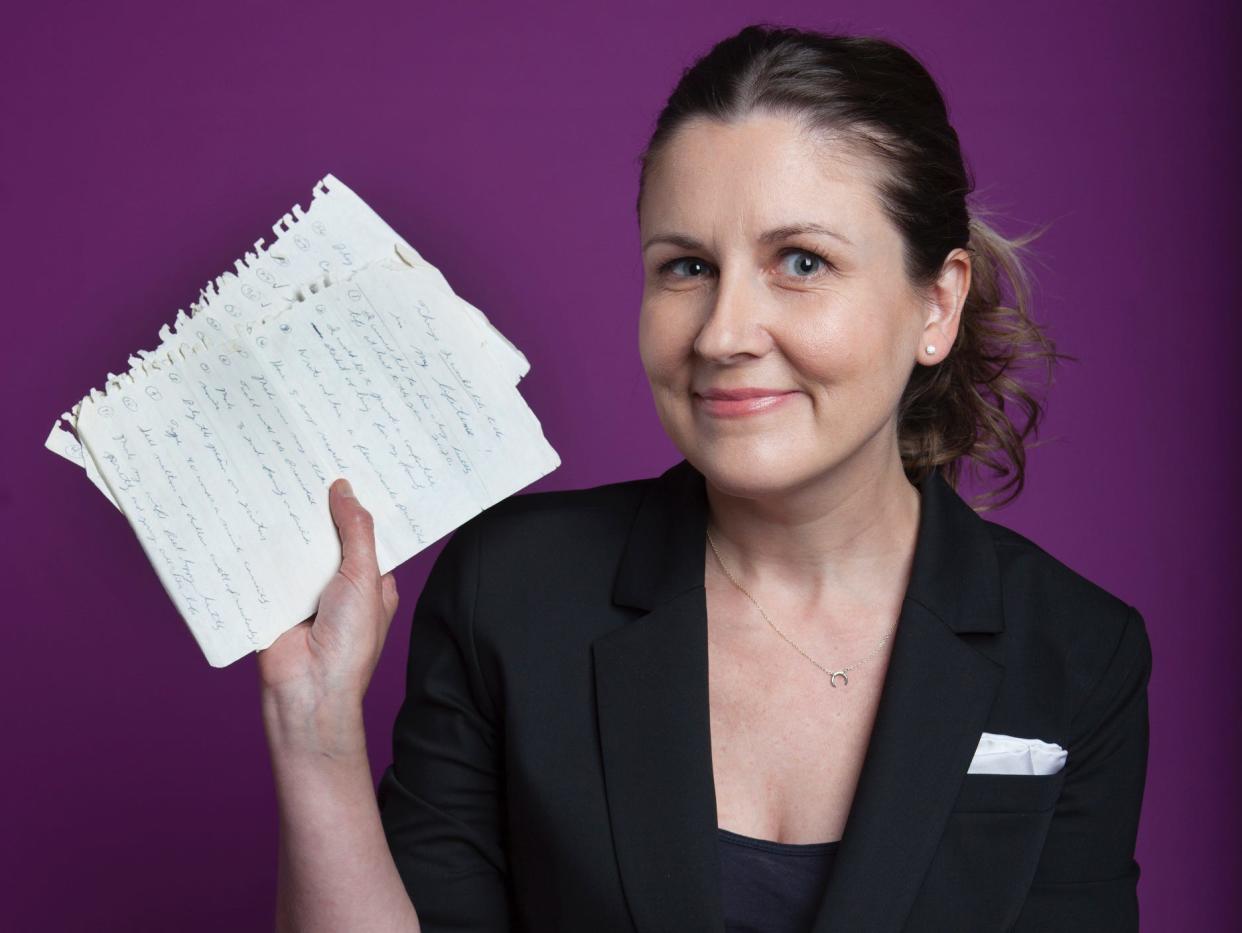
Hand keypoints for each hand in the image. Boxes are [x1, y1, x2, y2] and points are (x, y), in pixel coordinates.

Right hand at [256, 478, 400, 707]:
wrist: (307, 690)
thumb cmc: (349, 643)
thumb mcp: (364, 578)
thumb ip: (356, 532)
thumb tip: (344, 490)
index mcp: (371, 582)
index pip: (365, 535)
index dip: (357, 507)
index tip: (346, 470)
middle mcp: (339, 586)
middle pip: (327, 538)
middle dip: (318, 510)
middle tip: (304, 463)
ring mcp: (305, 593)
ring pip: (296, 549)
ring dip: (287, 526)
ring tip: (275, 478)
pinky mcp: (274, 600)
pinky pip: (266, 566)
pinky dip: (259, 547)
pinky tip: (250, 515)